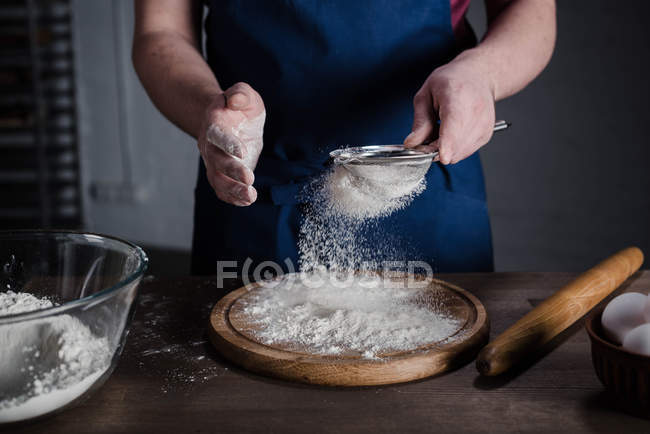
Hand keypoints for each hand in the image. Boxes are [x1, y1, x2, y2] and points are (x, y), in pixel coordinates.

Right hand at [197, 82, 265, 205]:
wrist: (228, 119)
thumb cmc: (239, 106)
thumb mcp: (244, 93)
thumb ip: (240, 94)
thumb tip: (236, 100)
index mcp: (214, 124)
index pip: (217, 136)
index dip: (228, 144)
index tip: (242, 152)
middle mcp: (210, 145)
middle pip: (217, 161)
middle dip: (232, 172)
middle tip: (249, 179)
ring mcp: (214, 162)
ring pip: (218, 179)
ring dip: (233, 190)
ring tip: (251, 196)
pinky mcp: (222, 174)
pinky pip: (222, 189)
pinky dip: (232, 197)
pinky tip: (247, 201)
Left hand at [403, 55, 495, 164]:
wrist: (478, 76)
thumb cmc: (451, 81)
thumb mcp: (426, 95)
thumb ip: (420, 121)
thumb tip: (412, 143)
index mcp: (457, 96)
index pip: (455, 124)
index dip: (448, 144)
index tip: (443, 157)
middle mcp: (476, 111)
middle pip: (455, 144)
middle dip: (435, 148)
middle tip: (427, 134)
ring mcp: (484, 125)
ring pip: (459, 152)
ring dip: (444, 149)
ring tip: (442, 128)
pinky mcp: (486, 135)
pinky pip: (464, 152)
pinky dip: (454, 148)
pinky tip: (452, 132)